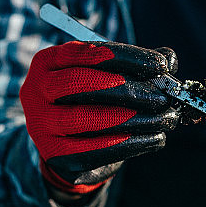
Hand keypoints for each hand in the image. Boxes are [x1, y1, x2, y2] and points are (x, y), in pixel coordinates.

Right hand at [20, 40, 178, 193]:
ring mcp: (40, 124)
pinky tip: (154, 139)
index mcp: (48, 61)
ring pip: (87, 119)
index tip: (161, 66)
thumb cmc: (93, 103)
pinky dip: (129, 144)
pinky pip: (93, 150)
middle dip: (129, 89)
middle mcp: (36, 90)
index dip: (127, 57)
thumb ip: (136, 66)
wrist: (70, 146)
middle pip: (81, 83)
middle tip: (163, 98)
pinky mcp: (53, 154)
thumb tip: (169, 59)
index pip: (86, 52)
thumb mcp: (108, 78)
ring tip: (165, 119)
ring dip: (134, 119)